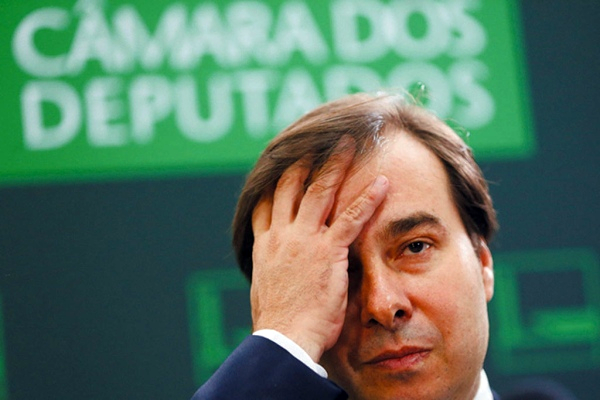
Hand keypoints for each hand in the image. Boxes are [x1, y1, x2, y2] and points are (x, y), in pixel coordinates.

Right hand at [250, 139, 388, 361]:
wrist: (283, 340)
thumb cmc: (278, 324)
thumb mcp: (266, 290)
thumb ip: (272, 271)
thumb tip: (278, 271)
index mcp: (266, 246)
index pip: (268, 203)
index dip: (277, 180)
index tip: (285, 163)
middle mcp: (282, 235)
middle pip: (291, 187)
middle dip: (305, 161)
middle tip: (317, 141)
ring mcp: (304, 240)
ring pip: (320, 192)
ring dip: (336, 165)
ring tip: (349, 143)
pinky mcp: (328, 251)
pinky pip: (352, 217)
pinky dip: (368, 198)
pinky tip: (383, 183)